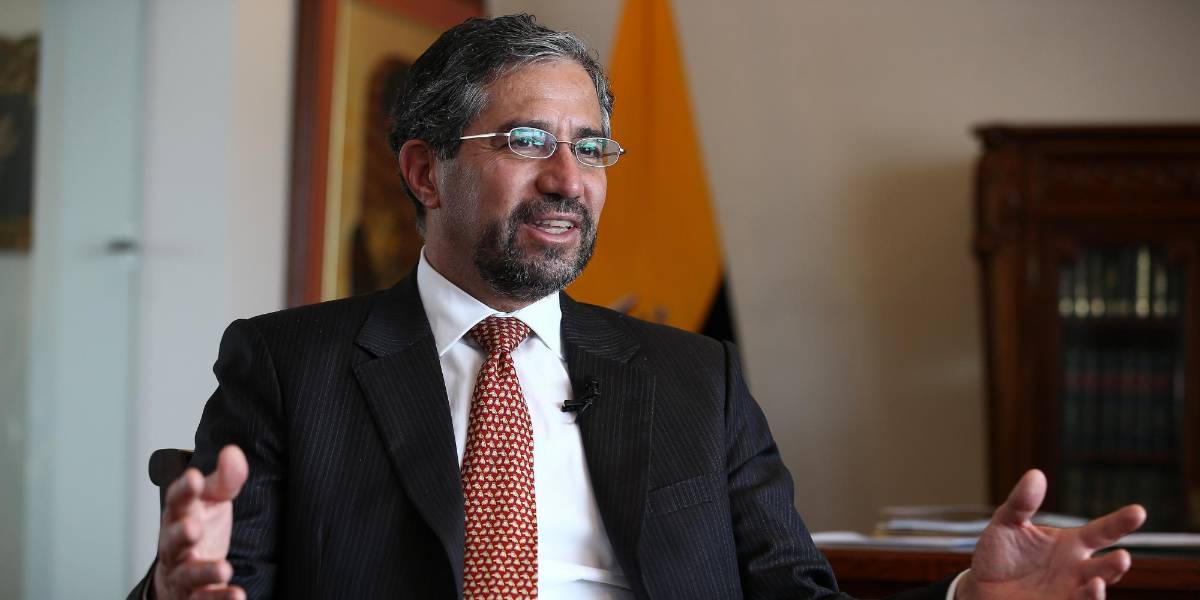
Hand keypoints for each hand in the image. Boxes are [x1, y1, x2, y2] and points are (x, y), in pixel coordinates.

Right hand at [153, 445, 248, 599]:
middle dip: (180, 533)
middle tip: (193, 527)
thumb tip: (233, 452)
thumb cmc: (201, 528)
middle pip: (172, 540)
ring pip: (188, 574)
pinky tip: (237, 595)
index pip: (177, 500)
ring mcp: (183, 573)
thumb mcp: (214, 500)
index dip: (184, 489)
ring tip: (224, 570)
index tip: (195, 477)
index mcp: (180, 515)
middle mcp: (176, 546)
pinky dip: (220, 599)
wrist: (184, 574)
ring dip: (204, 572)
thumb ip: (225, 479)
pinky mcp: (194, 596)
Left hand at [958, 469, 1146, 599]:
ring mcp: (1069, 590)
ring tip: (1097, 581)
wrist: (980, 584)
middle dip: (1116, 564)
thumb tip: (1035, 474)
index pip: (1102, 531)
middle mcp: (1076, 568)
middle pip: (1105, 567)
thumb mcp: (1007, 522)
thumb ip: (1022, 502)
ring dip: (1098, 588)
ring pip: (1093, 591)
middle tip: (1123, 556)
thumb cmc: (999, 552)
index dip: (1120, 522)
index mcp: (1071, 543)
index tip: (1138, 511)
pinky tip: (1086, 591)